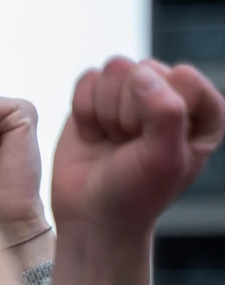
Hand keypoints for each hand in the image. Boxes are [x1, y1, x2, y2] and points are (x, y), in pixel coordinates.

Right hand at [51, 57, 223, 230]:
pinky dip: (84, 110)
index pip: (183, 78)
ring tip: (113, 140)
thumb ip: (164, 111)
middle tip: (130, 145)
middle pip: (143, 70)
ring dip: (105, 111)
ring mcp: (130, 95)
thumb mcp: (165, 158)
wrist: (91, 214)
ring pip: (114, 70)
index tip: (155, 145)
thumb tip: (137, 73)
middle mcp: (169, 96)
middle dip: (128, 112)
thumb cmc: (136, 193)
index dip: (162, 110)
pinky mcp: (96, 97)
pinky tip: (94, 134)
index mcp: (201, 110)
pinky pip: (87, 79)